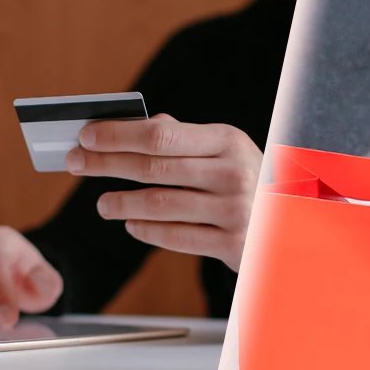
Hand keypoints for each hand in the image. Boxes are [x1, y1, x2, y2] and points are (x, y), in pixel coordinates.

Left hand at [65, 114, 260, 271]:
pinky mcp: (232, 245)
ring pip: (159, 205)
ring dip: (121, 203)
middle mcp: (233, 172)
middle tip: (76, 163)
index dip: (117, 134)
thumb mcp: (227, 151)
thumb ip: (183, 137)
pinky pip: (175, 237)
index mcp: (228, 141)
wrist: (293, 224)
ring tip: (102, 204)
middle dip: (106, 164)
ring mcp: (234, 210)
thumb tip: (134, 123)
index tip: (85, 136)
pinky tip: (131, 224)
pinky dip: (146, 230)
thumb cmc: (249, 182)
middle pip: (152, 167)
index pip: (160, 133)